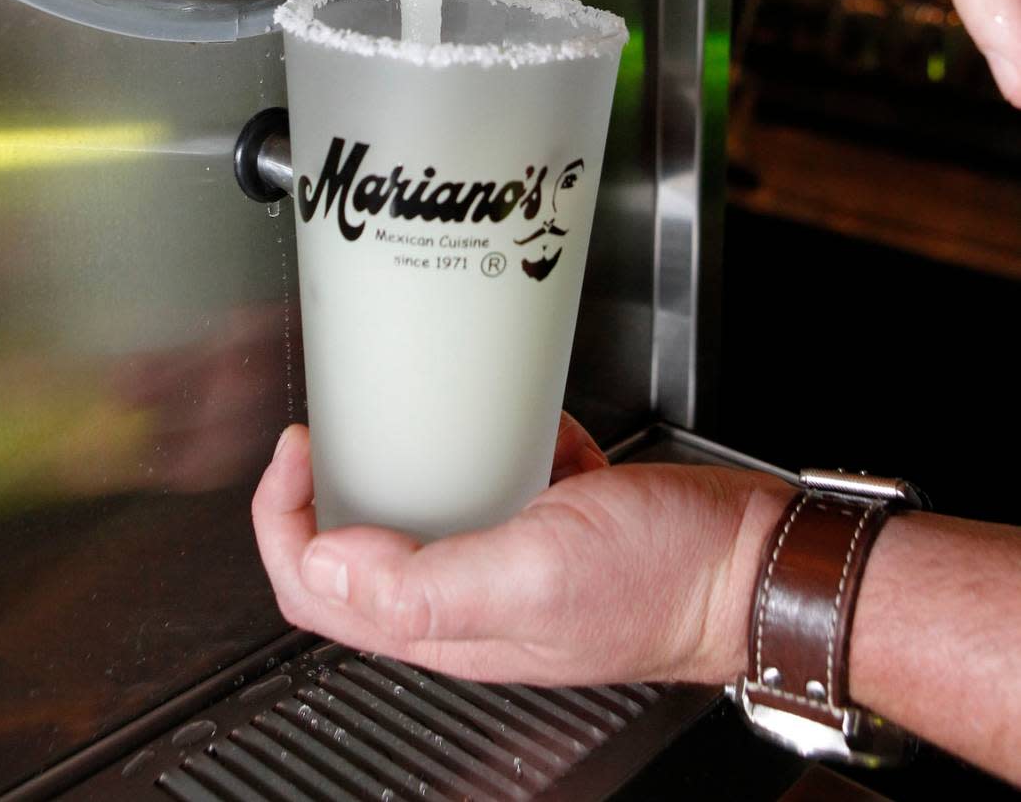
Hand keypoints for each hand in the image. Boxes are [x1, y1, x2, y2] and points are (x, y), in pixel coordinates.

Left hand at [251, 415, 789, 686]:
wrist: (755, 563)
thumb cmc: (662, 581)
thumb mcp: (536, 577)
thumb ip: (426, 584)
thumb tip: (329, 567)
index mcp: (447, 624)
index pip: (320, 593)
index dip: (285, 523)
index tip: (299, 451)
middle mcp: (469, 598)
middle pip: (357, 554)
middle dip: (326, 489)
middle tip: (328, 428)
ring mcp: (510, 557)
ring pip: (420, 514)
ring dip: (399, 465)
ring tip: (399, 415)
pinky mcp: (550, 521)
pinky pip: (492, 480)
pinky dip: (491, 444)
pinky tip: (512, 423)